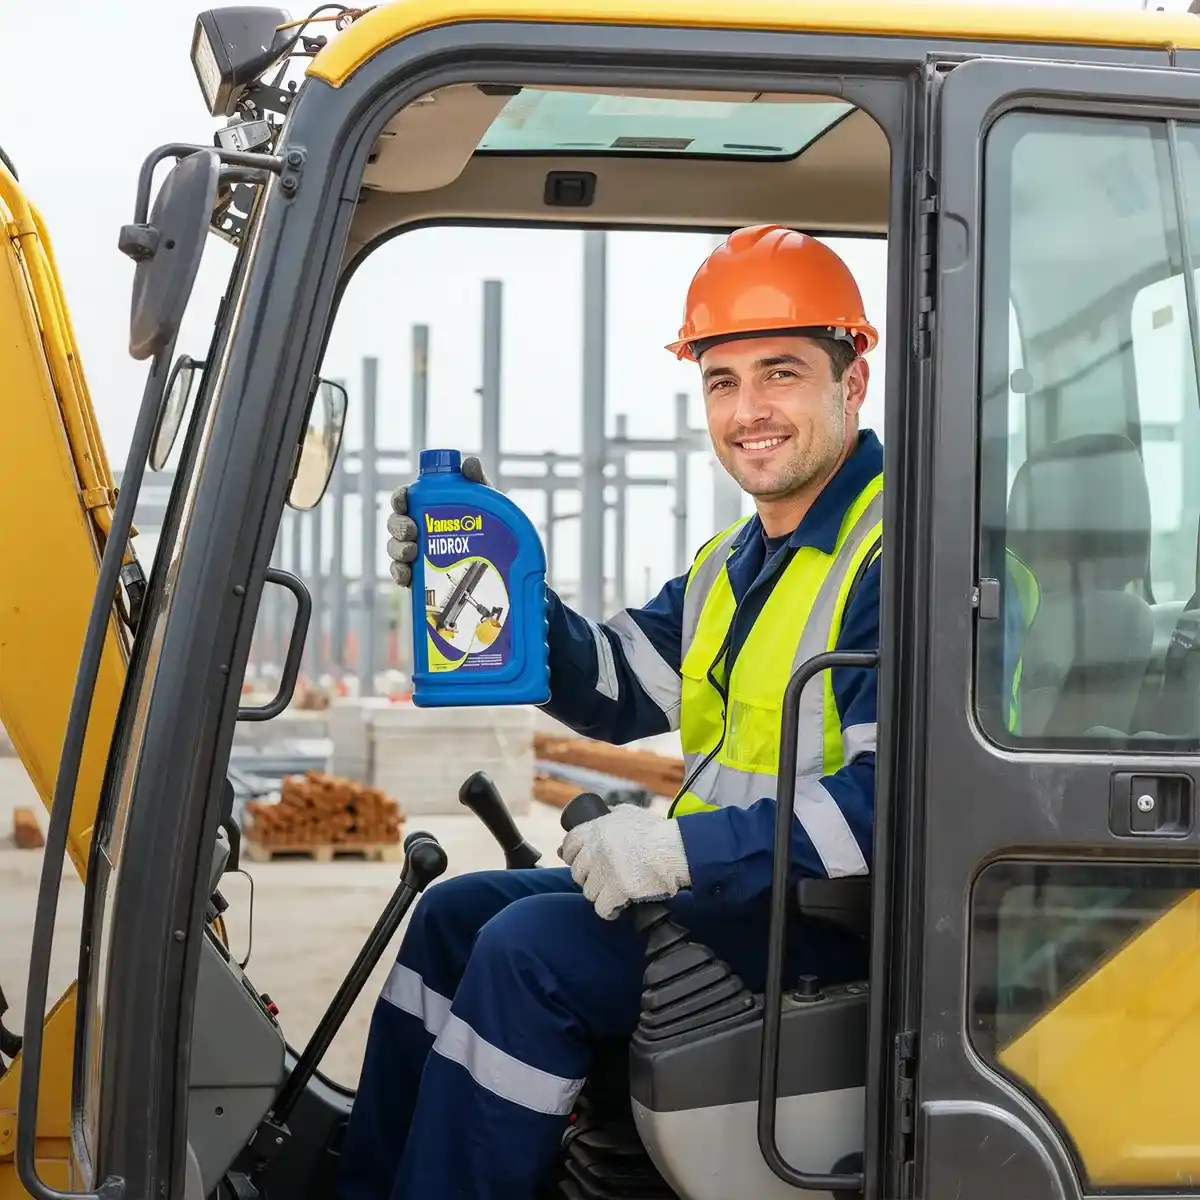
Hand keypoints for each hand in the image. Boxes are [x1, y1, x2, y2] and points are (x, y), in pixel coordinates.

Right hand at [386, 454, 490, 586]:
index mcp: (426, 506)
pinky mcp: (418, 575)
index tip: (403, 502)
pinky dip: (399, 574)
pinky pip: (400, 574)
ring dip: (398, 549)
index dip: (399, 498)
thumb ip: (476, 481)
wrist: (500, 558)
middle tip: (411, 531)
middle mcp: (416, 528)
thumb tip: (470, 462)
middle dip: (398, 526)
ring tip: (411, 552)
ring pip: (395, 548)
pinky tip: (406, 577)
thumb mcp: (484, 501)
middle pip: (395, 523)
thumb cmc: (487, 523)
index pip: (404, 498)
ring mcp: (415, 552)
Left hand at [559, 804, 690, 920]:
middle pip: (578, 871)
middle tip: (604, 878)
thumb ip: (611, 814)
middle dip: (590, 876)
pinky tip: (617, 907)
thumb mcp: (629, 813)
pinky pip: (602, 907)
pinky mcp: (617, 890)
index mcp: (596, 829)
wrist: (676, 849)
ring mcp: (605, 870)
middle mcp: (596, 849)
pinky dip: (609, 910)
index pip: (569, 845)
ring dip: (601, 894)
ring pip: (589, 891)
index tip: (582, 862)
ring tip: (615, 892)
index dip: (573, 855)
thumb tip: (600, 815)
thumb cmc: (656, 831)